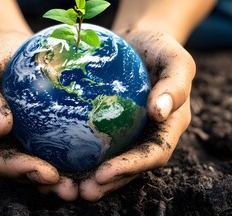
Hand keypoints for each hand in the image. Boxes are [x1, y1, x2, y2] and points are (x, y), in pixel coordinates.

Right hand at [0, 32, 77, 200]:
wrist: (11, 48)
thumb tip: (1, 127)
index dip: (20, 170)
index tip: (47, 173)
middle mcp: (2, 141)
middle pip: (21, 172)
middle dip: (45, 184)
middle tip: (72, 189)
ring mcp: (22, 139)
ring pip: (40, 166)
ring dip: (62, 180)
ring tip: (87, 186)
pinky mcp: (42, 132)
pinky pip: (57, 148)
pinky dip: (73, 159)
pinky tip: (96, 160)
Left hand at [79, 29, 195, 200]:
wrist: (139, 40)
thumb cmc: (160, 47)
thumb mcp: (175, 58)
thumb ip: (175, 84)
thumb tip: (159, 112)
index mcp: (169, 126)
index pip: (154, 154)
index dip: (131, 167)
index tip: (104, 173)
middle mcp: (150, 135)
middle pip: (131, 167)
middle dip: (109, 183)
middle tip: (83, 192)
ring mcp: (130, 132)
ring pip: (111, 160)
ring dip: (92, 177)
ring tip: (66, 186)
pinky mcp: (110, 125)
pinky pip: (95, 141)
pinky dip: (79, 152)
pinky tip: (55, 156)